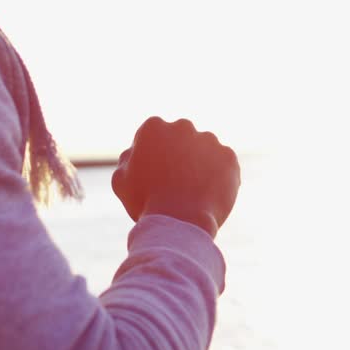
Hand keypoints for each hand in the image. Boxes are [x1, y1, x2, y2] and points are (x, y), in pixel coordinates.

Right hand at [111, 117, 240, 237]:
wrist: (180, 222)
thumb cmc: (146, 202)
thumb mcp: (120, 181)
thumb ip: (127, 160)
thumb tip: (135, 151)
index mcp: (154, 127)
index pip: (155, 135)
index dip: (154, 155)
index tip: (155, 174)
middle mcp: (183, 127)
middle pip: (181, 138)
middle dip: (179, 153)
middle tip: (176, 181)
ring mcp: (209, 140)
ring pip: (204, 150)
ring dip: (200, 164)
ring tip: (193, 191)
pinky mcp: (229, 157)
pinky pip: (223, 165)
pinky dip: (219, 176)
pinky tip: (208, 194)